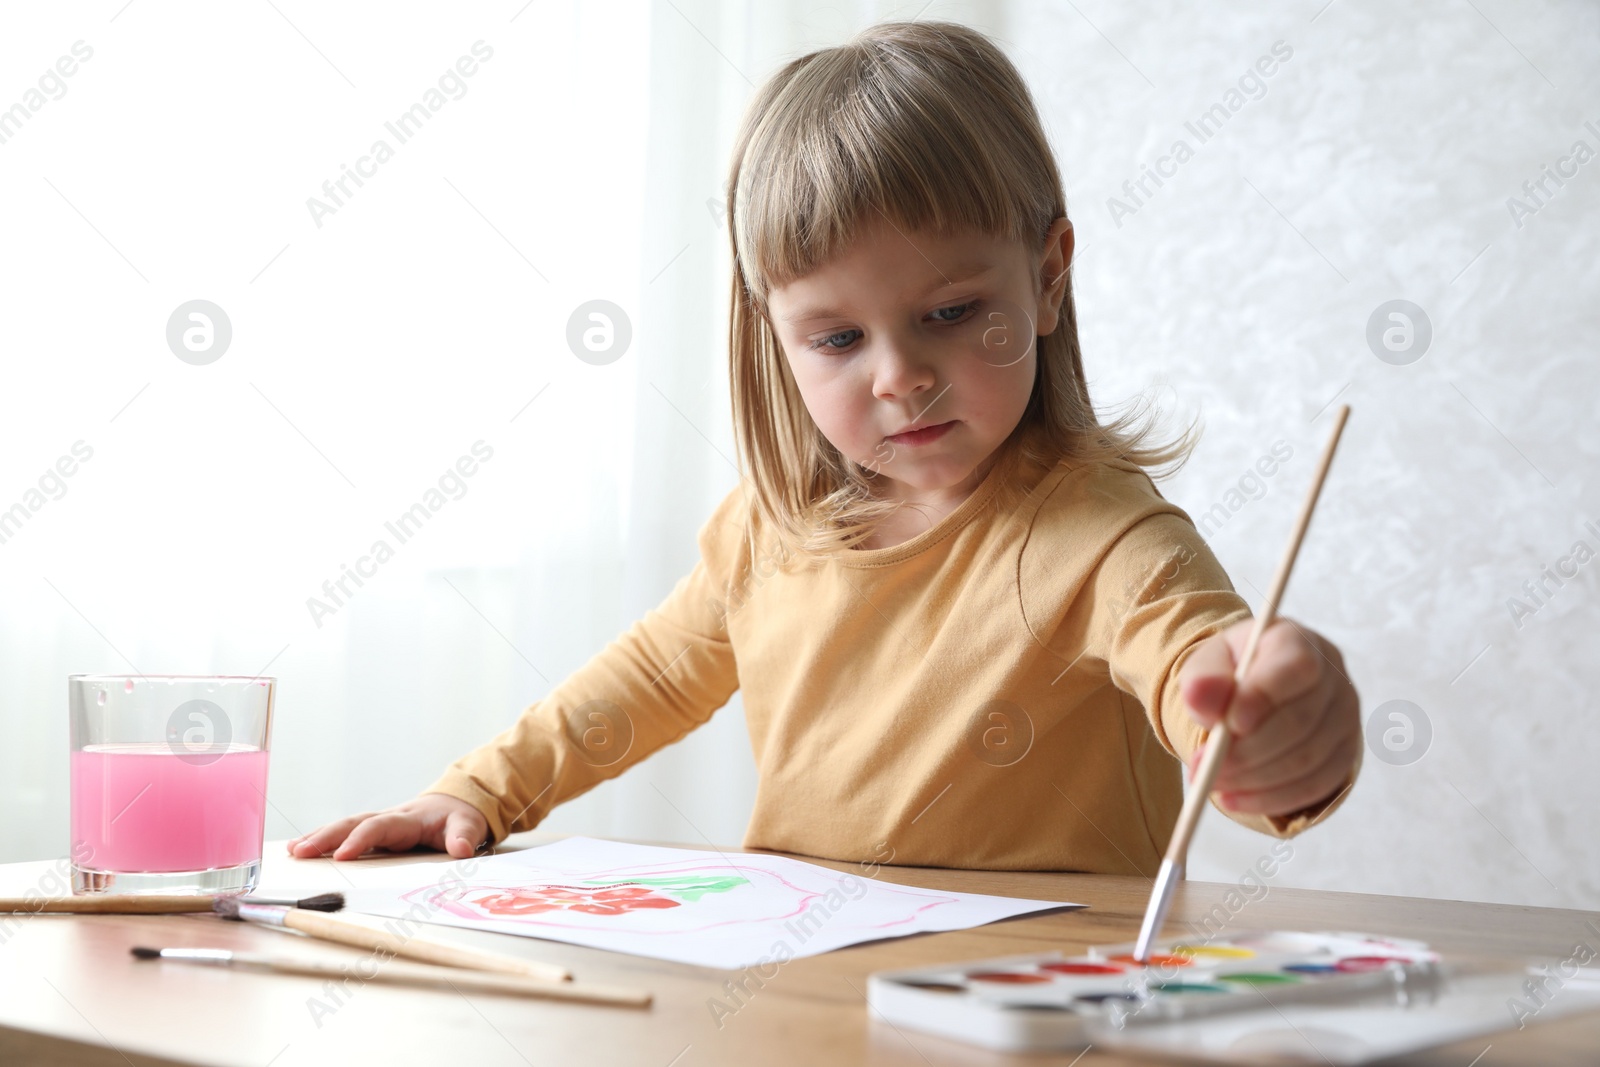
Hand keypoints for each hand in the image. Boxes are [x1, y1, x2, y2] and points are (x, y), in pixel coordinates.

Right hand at [287, 793, 488, 860]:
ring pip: (343, 827)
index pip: (379, 827)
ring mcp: (377, 825)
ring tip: (293, 851)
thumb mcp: (468, 825)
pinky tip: (300, 850)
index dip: (361, 839)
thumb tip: (462, 849)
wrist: (454, 805)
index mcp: (408, 819)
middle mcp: (387, 819)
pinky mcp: (372, 834)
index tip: (342, 855)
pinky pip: (344, 835)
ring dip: (318, 838)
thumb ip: (464, 836)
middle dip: (326, 837)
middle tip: (300, 852)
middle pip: (352, 823)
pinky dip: (323, 841)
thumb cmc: (458, 818)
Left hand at [1177, 617, 1359, 818]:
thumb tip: (1198, 695)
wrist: (1252, 692)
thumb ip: (1202, 678)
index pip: (1297, 666)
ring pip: (1308, 759)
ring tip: (1211, 781)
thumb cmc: (1231, 673)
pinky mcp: (1343, 754)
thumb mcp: (1208, 664)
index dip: (1265, 697)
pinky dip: (1271, 799)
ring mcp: (1345, 718)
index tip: (1230, 724)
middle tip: (1205, 767)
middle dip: (1249, 751)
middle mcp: (1333, 677)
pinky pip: (1314, 786)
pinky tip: (1233, 799)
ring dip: (1255, 779)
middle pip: (1301, 721)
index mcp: (1298, 642)